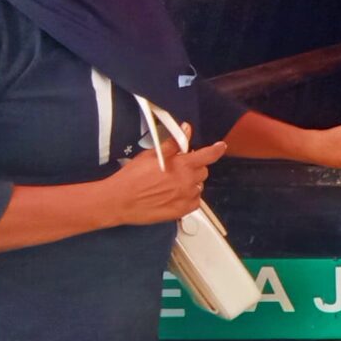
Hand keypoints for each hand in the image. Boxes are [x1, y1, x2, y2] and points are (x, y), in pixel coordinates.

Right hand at [105, 142, 225, 224]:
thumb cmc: (132, 177)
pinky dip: (188, 198)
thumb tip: (186, 129)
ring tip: (171, 184)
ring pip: (198, 187)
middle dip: (194, 168)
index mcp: (182, 165)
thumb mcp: (152, 155)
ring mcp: (186, 197)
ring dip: (190, 184)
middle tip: (178, 169)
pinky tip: (173, 196)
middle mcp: (188, 181)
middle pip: (203, 171)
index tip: (221, 147)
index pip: (207, 155)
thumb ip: (172, 143)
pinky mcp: (181, 211)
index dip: (216, 150)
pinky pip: (194, 202)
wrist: (119, 200)